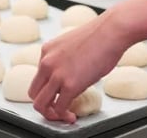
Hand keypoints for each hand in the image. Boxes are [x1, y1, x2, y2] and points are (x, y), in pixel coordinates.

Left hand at [28, 0, 146, 122]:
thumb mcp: (75, 44)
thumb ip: (67, 58)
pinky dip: (63, 116)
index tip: (57, 95)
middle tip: (56, 109)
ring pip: (41, 104)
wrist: (112, 30)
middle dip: (44, 104)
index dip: (47, 89)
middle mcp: (47, 62)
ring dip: (50, 114)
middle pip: (33, 92)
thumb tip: (75, 72)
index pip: (39, 77)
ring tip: (62, 116)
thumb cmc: (103, 34)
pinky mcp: (71, 85)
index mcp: (47, 51)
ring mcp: (57, 74)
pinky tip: (72, 117)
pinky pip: (59, 108)